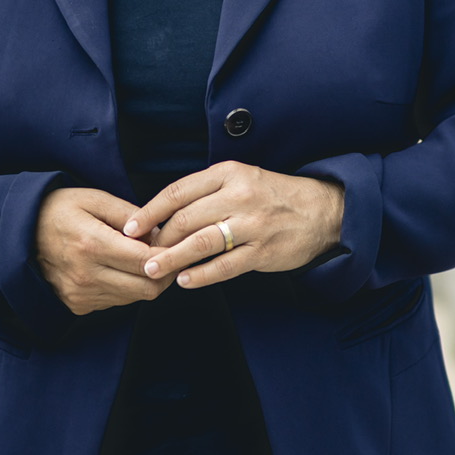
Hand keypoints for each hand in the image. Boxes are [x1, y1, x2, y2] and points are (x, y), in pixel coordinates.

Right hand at [35, 186, 164, 314]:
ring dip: (146, 281)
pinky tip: (122, 269)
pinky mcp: (78, 304)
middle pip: (147, 287)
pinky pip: (117, 301)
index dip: (168, 254)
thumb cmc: (59, 210)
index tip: (174, 243)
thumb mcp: (94, 199)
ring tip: (143, 259)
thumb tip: (158, 232)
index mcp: (91, 244)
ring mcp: (81, 293)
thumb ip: (129, 214)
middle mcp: (86, 275)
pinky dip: (128, 288)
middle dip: (165, 272)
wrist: (18, 234)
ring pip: (135, 297)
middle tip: (169, 255)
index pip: (146, 261)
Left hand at [129, 162, 343, 288]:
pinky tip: (185, 281)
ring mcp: (252, 224)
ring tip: (152, 271)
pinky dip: (200, 276)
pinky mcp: (263, 251)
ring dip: (171, 259)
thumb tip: (163, 216)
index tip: (130, 227)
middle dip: (157, 240)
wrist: (323, 211)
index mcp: (229, 174)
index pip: (178, 191)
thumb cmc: (274, 197)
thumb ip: (207, 193)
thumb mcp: (242, 180)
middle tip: (140, 255)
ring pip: (200, 243)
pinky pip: (224, 266)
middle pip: (185, 219)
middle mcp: (239, 196)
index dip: (150, 211)